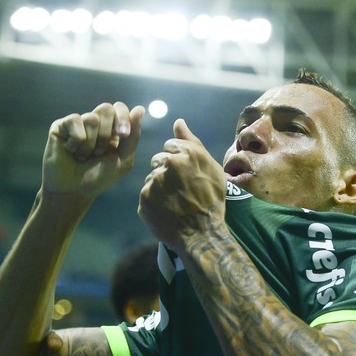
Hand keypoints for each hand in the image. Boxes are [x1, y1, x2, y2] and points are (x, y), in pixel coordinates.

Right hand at [42, 102, 144, 201]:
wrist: (74, 191)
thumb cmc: (99, 177)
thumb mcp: (123, 159)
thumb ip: (133, 136)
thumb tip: (140, 108)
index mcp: (110, 128)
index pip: (119, 108)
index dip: (123, 118)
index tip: (123, 135)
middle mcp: (94, 123)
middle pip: (106, 109)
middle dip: (106, 134)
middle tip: (99, 153)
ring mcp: (77, 123)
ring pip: (91, 118)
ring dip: (91, 143)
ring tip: (83, 156)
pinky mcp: (60, 126)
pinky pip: (74, 121)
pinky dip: (77, 141)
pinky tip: (71, 151)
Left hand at [138, 119, 227, 250]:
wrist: (202, 234)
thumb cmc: (211, 200)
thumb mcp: (210, 168)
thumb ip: (192, 142)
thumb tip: (178, 121)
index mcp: (187, 153)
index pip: (171, 146)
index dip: (179, 160)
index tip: (187, 175)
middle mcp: (169, 163)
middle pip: (158, 160)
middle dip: (166, 171)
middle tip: (180, 189)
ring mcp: (154, 181)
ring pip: (152, 177)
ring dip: (160, 186)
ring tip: (175, 202)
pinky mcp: (144, 198)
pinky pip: (146, 194)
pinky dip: (154, 201)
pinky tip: (167, 210)